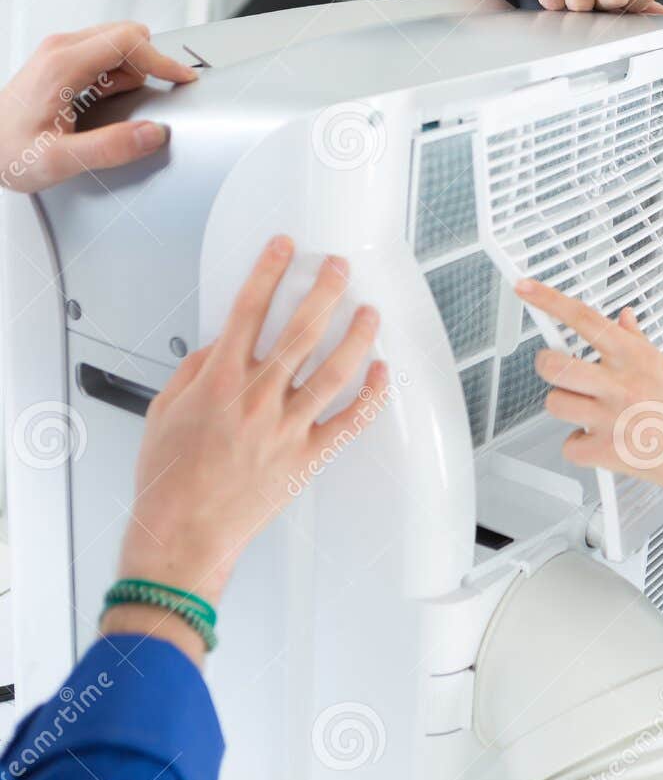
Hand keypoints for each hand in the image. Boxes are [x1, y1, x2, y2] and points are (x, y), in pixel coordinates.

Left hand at [0, 21, 195, 192]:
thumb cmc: (6, 151)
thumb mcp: (58, 161)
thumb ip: (109, 148)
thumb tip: (153, 133)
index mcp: (62, 66)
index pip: (127, 41)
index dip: (162, 59)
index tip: (182, 77)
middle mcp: (59, 50)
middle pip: (125, 35)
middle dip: (148, 64)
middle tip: (153, 96)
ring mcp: (58, 53)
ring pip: (116, 43)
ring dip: (132, 70)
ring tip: (121, 104)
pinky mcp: (59, 61)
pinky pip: (104, 54)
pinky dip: (119, 74)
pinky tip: (108, 100)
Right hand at [105, 237, 387, 662]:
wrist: (182, 532)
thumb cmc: (169, 477)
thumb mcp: (164, 411)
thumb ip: (194, 370)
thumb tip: (220, 343)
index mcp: (219, 381)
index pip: (247, 311)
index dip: (267, 272)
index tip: (284, 247)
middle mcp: (257, 398)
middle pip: (299, 332)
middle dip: (322, 292)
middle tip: (339, 267)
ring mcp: (286, 427)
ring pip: (332, 371)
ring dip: (356, 337)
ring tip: (370, 312)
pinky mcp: (306, 457)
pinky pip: (348, 422)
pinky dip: (370, 397)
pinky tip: (382, 374)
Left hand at [517, 278, 662, 519]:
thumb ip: (638, 343)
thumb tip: (622, 320)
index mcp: (636, 357)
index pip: (584, 318)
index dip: (549, 300)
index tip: (526, 288)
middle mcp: (620, 383)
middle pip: (553, 364)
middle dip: (548, 366)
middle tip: (558, 371)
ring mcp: (611, 418)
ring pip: (554, 403)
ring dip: (565, 408)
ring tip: (587, 413)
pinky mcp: (608, 452)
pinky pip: (569, 446)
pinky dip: (580, 447)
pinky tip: (599, 443)